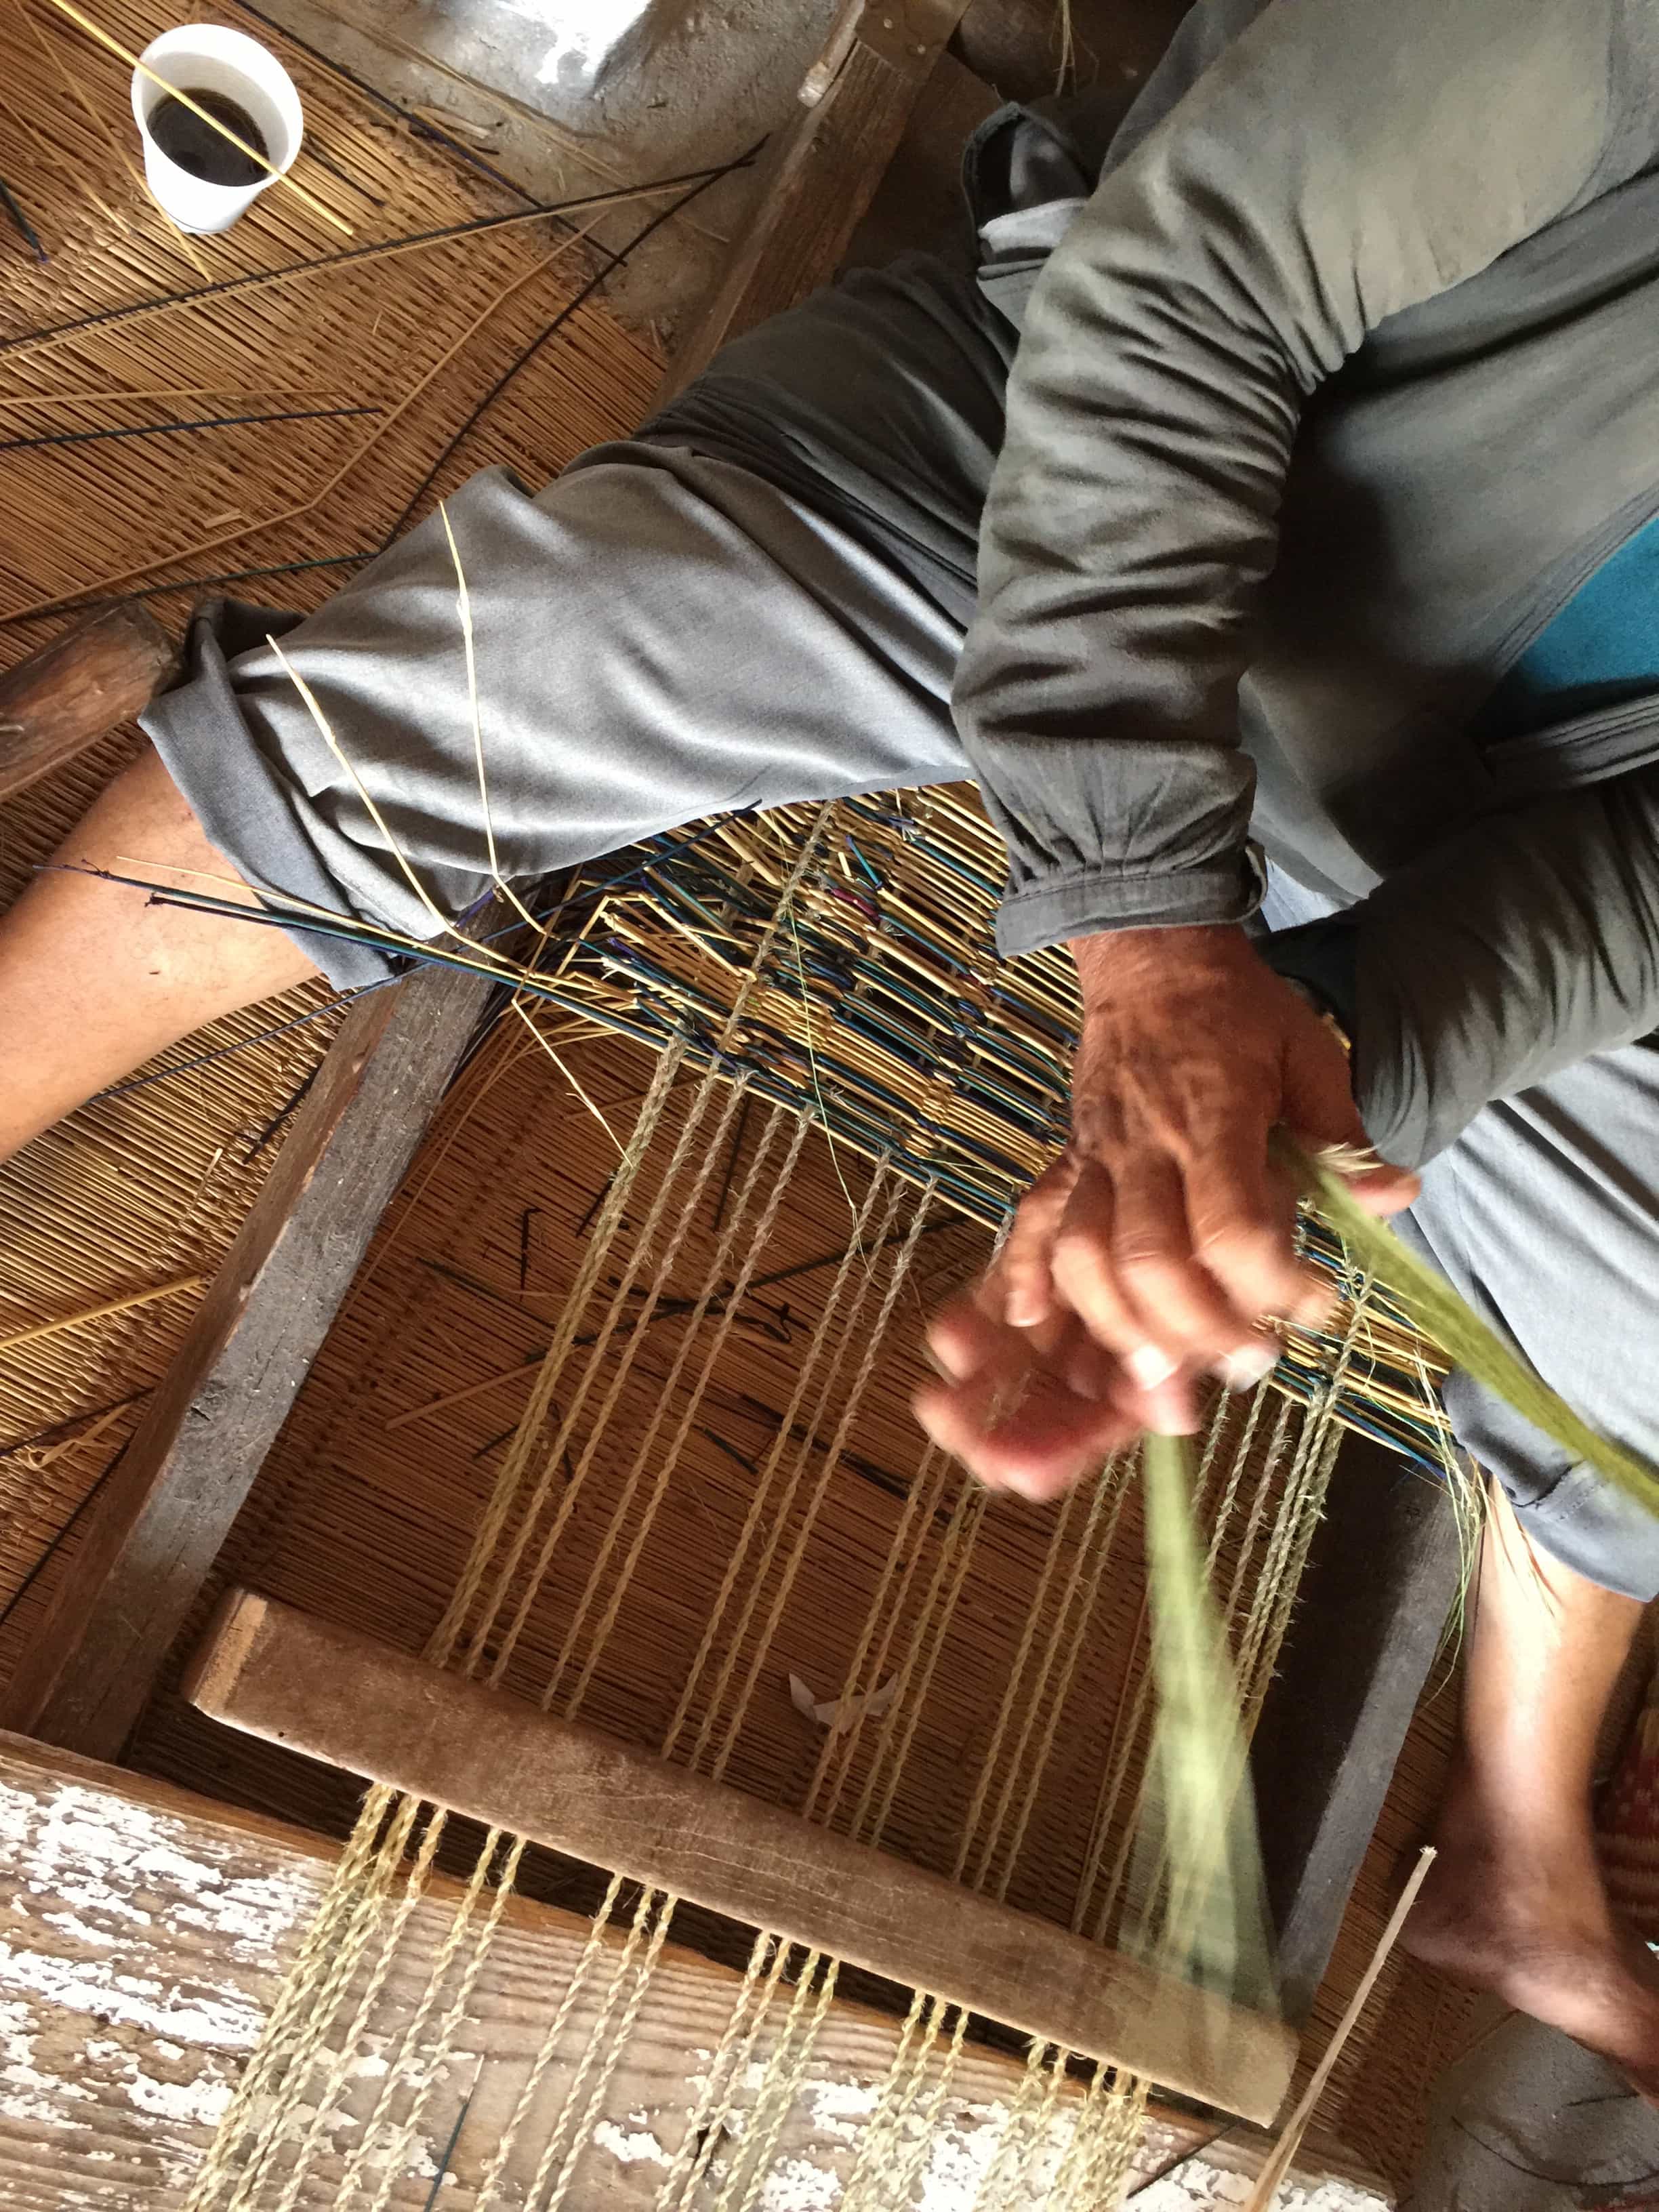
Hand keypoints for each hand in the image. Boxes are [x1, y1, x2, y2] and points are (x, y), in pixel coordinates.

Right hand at [917, 923, 1418, 1487]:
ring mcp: (1097, 1157)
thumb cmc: (1238, 1012)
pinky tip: (1038, 1323)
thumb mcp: (1311, 1055)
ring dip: (1125, 1326)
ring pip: (1086, 1258)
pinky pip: (1033, 1223)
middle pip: (1151, 1262)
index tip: (1316, 1305)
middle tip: (1251, 1361)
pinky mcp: (1069, 1163)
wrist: (1152, 962)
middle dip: (1201, 1329)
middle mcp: (1146, 1145)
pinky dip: (1026, 1276)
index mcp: (1214, 1116)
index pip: (1233, 1227)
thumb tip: (1394, 1197)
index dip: (1274, 1285)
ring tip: (1171, 1369)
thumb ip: (1346, 1134)